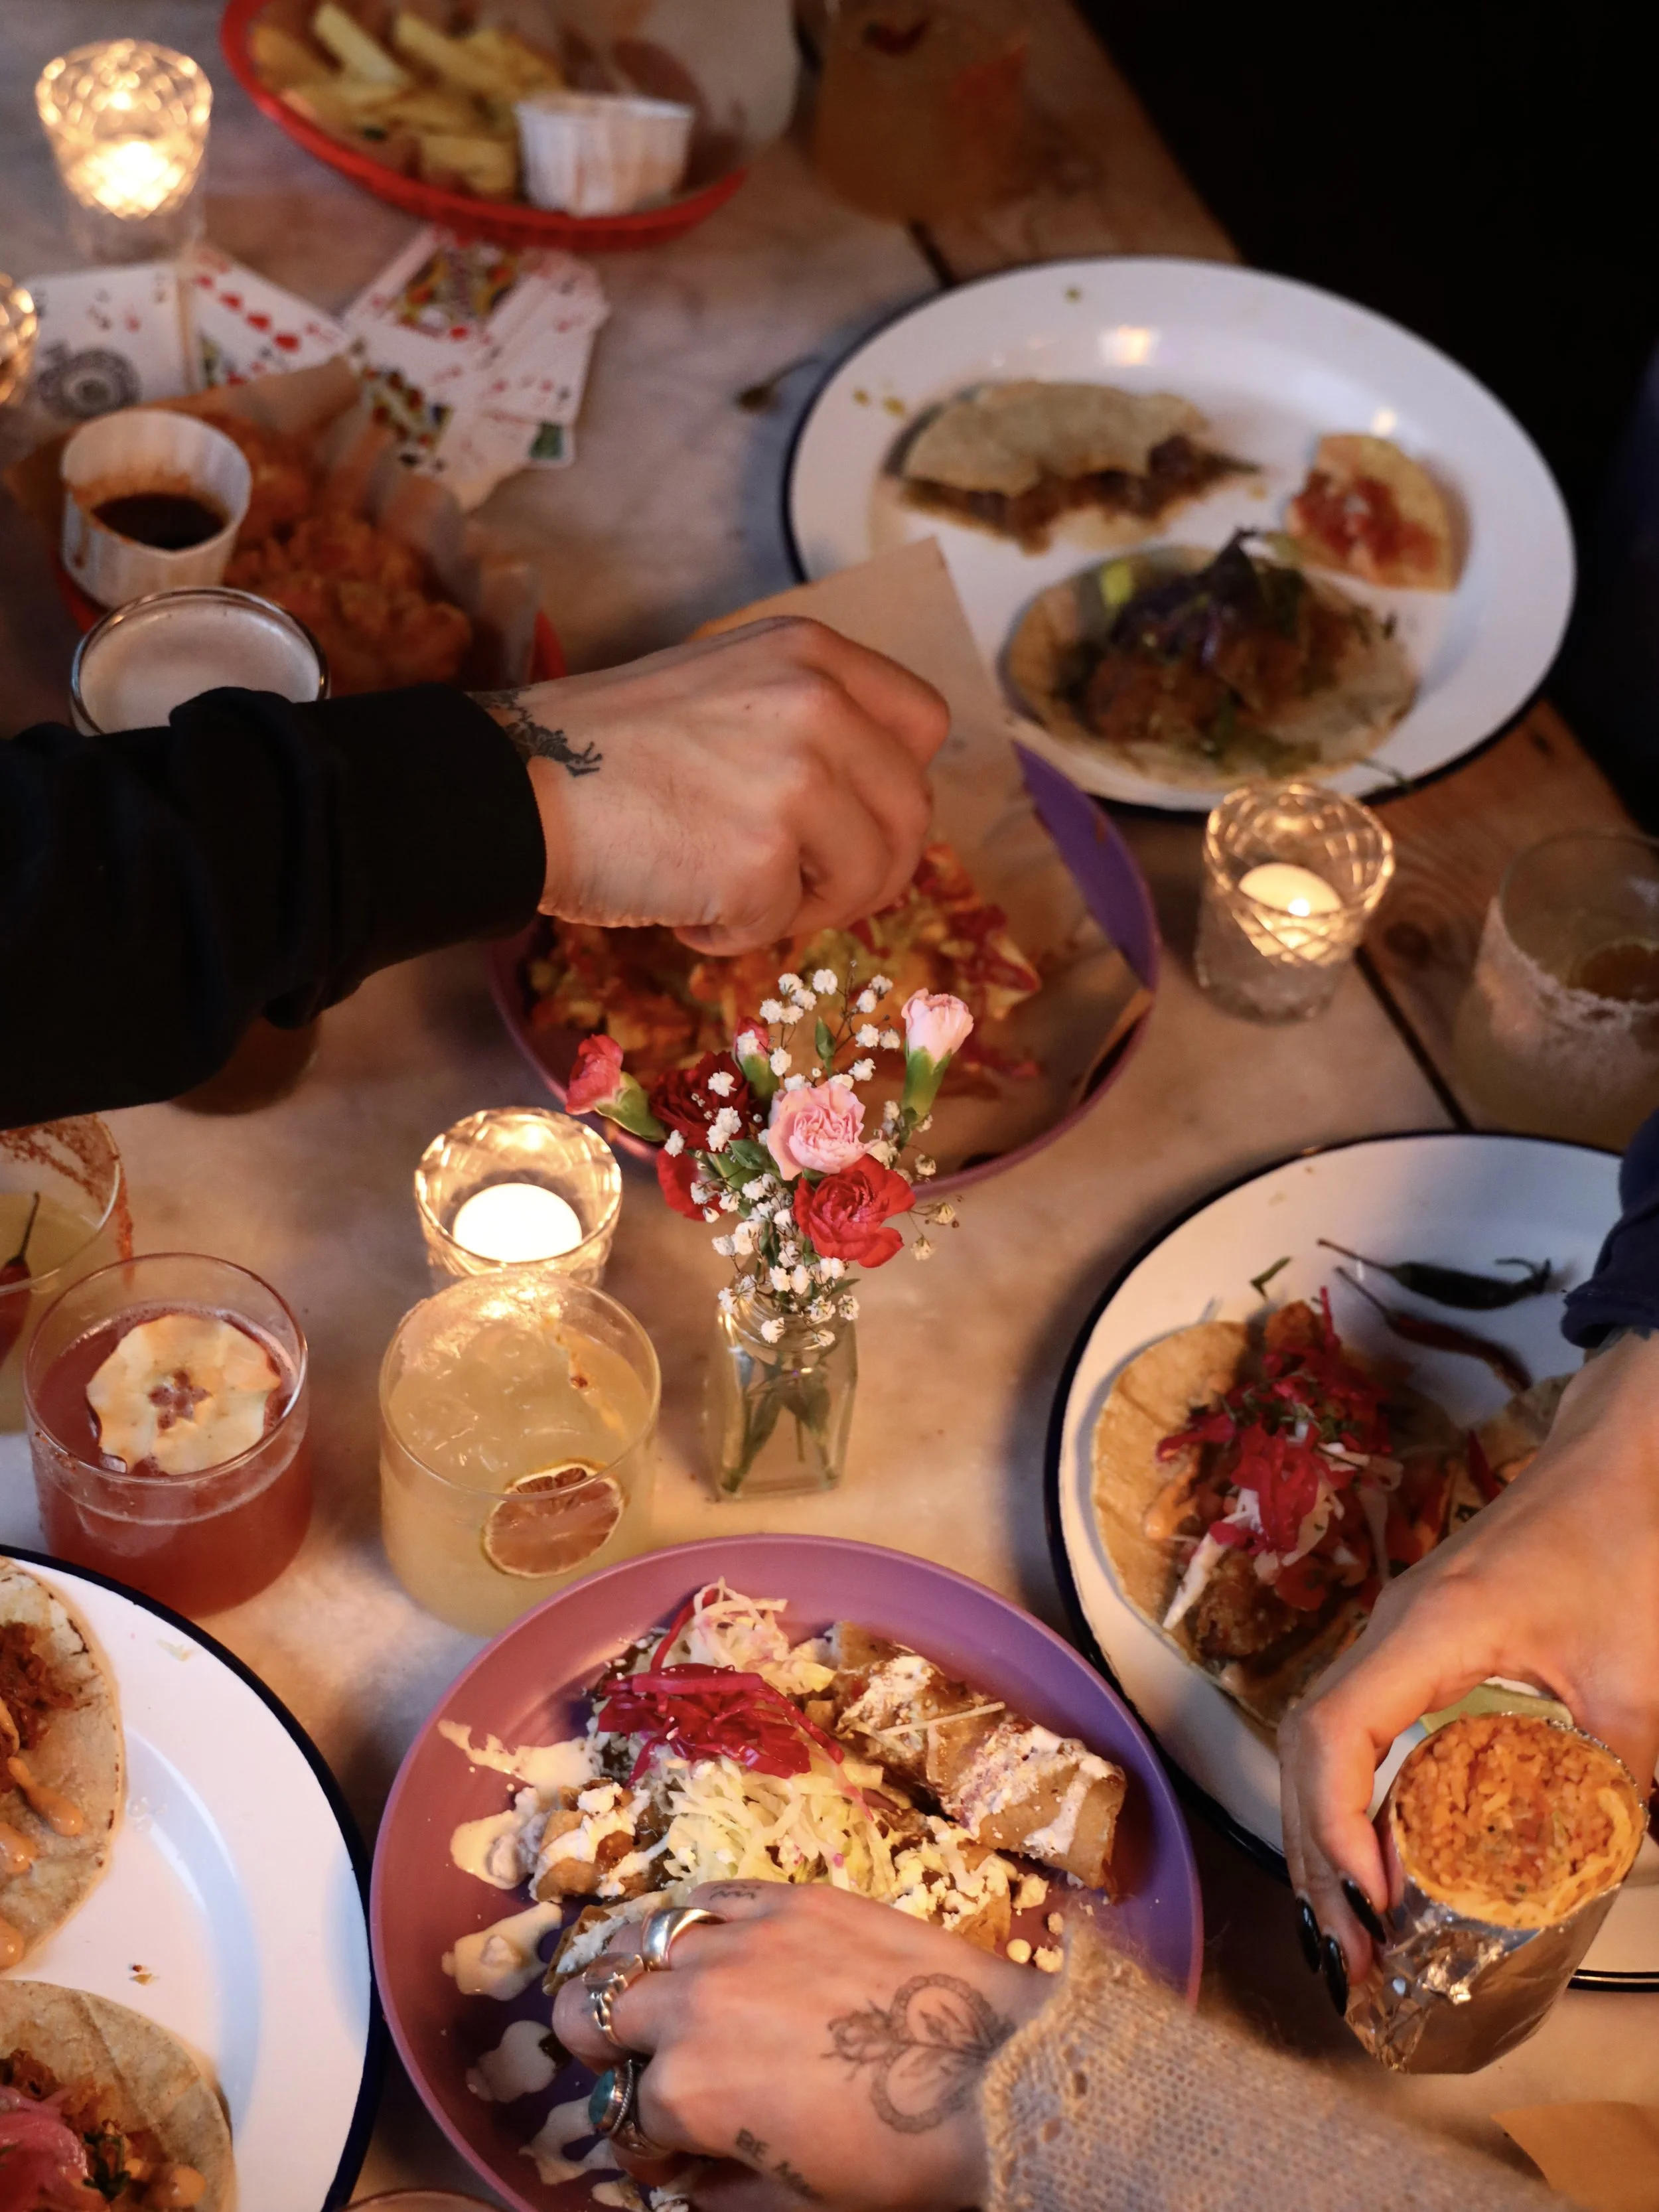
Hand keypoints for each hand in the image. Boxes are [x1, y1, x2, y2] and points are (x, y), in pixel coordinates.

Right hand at [481, 618, 946, 952]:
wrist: (510, 787)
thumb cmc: (606, 750)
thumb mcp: (726, 687)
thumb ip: (808, 722)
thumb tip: (873, 804)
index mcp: (813, 654)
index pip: (925, 725)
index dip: (895, 788)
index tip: (852, 821)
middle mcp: (818, 706)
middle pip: (909, 816)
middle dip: (861, 870)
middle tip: (794, 889)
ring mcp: (796, 784)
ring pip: (865, 879)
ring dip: (802, 907)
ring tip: (724, 890)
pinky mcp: (761, 862)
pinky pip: (783, 927)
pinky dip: (733, 935)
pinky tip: (679, 904)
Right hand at [552, 1882, 1051, 2210]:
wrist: (993, 2072)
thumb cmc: (898, 2161)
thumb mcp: (799, 2206)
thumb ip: (722, 2193)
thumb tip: (688, 2180)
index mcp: (686, 2093)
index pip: (621, 2116)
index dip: (643, 2140)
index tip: (672, 2149)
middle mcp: (691, 2005)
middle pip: (595, 2011)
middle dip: (606, 2047)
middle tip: (643, 2063)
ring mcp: (737, 1940)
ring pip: (636, 1945)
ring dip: (637, 1978)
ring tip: (663, 1998)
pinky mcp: (785, 1896)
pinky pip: (706, 1897)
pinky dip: (693, 1924)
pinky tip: (713, 1945)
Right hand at [1279, 1329, 1658, 1981]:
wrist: (1620, 1456)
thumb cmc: (1619, 1537)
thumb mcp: (1636, 1673)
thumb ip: (1618, 1773)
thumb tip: (1602, 1870)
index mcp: (1426, 1630)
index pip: (1334, 1732)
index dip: (1336, 1827)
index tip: (1372, 1907)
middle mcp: (1389, 1632)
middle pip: (1306, 1749)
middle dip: (1315, 1860)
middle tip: (1348, 1960)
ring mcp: (1396, 1636)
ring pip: (1318, 1741)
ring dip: (1321, 1837)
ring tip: (1346, 1933)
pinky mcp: (1417, 1645)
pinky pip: (1352, 1728)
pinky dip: (1346, 1800)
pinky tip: (1371, 1857)